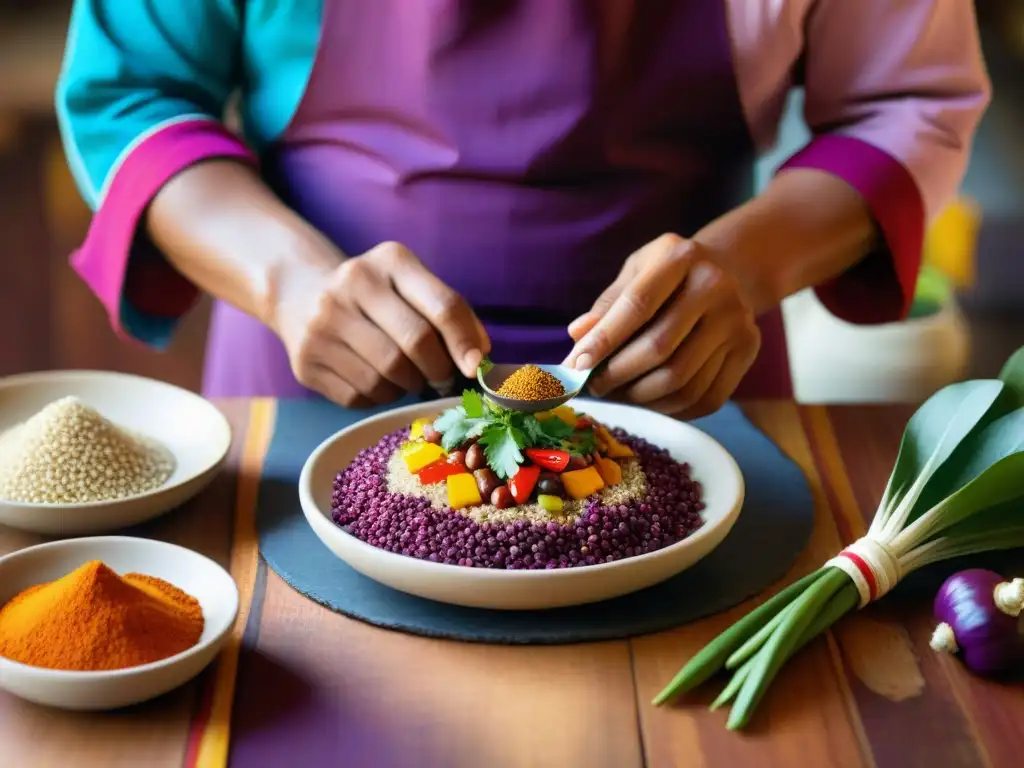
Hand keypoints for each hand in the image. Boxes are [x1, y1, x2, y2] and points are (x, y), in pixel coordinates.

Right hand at [275, 241, 489, 406]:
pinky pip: (360, 396)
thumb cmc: (377, 297)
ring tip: (405, 375)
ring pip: (387, 376)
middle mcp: (352, 283)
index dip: (465, 342)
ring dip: (407, 385)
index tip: (475, 368)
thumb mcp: (412, 287)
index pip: (441, 305)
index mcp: (390, 260)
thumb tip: (479, 360)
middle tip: (441, 378)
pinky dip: (379, 396)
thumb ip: (451, 315)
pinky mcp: (305, 361)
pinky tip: (376, 379)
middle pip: (415, 343)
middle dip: (438, 370)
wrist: (300, 294)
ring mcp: (323, 322)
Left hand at [564, 234, 760, 418]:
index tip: (576, 364)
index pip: (637, 304)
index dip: (604, 339)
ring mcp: (737, 320)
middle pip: (659, 347)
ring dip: (641, 397)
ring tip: (619, 394)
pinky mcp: (748, 349)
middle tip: (595, 386)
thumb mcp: (636, 272)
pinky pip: (706, 397)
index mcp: (680, 257)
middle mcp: (715, 286)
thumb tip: (579, 336)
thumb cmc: (669, 275)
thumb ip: (607, 304)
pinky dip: (672, 409)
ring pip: (681, 380)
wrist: (731, 271)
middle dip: (618, 374)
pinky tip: (650, 402)